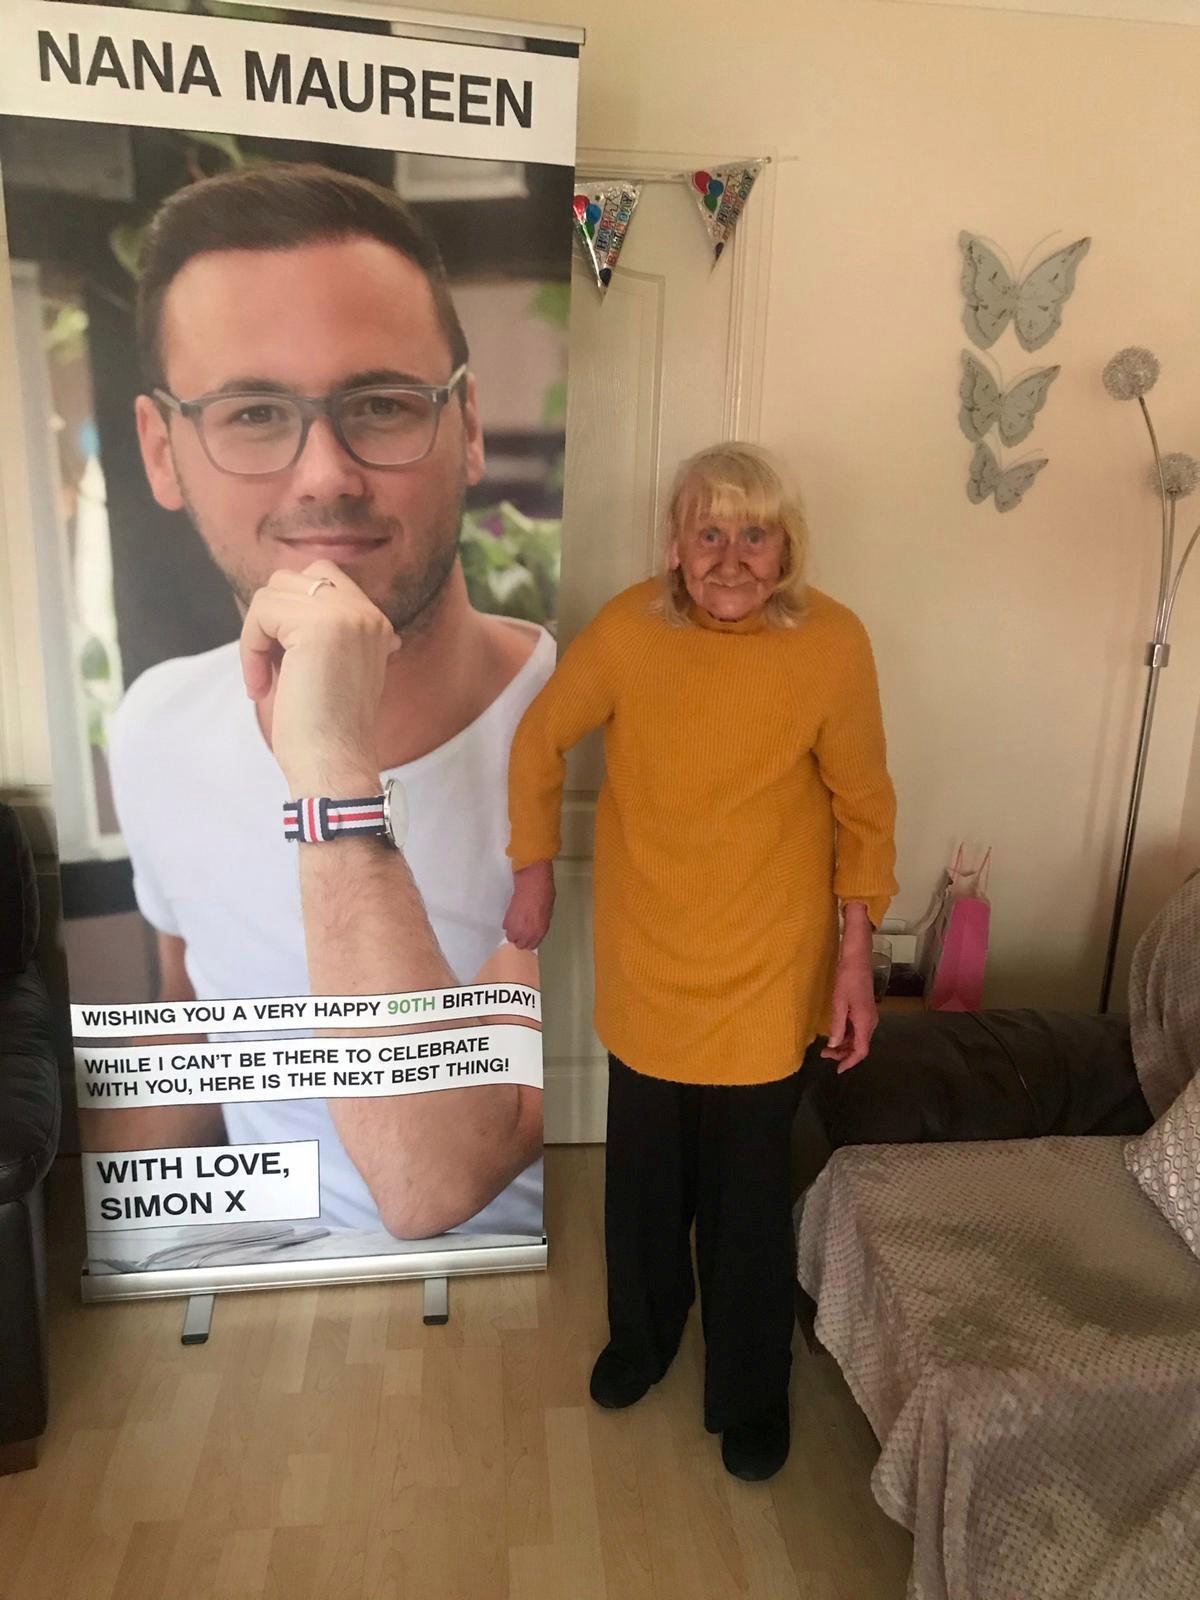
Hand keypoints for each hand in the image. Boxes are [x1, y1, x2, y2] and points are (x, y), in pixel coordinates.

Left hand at [240, 561, 400, 795]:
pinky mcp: (319, 626)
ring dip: (257, 635)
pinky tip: (261, 685)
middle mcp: (367, 614)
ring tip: (264, 679)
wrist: (334, 765)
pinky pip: (261, 612)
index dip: (290, 614)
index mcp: (376, 624)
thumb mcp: (329, 668)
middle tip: (272, 666)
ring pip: (273, 591)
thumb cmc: (324, 731)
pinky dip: (250, 648)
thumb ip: (317, 632)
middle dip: (271, 618)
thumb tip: (276, 606)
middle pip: (296, 577)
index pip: (323, 580)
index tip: (287, 663)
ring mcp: (347, 616)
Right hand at [503, 860, 554, 949]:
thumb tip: (536, 928)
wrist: (532, 883)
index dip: (530, 940)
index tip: (529, 936)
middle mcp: (527, 933)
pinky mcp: (507, 919)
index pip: (532, 946)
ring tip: (516, 923)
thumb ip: (541, 924)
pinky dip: (509, 924)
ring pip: (511, 937)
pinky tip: (513, 916)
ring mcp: (515, 927)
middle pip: (520, 945)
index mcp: (540, 932)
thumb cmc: (544, 894)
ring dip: (513, 932)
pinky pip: (506, 927)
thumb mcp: (548, 913)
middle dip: (521, 938)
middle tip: (522, 929)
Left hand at [820, 901, 876, 1072]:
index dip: (850, 1062)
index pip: (861, 1050)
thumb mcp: (839, 1003)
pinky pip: (858, 1028)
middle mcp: (871, 1021)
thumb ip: (837, 1026)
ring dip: (844, 1044)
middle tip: (824, 1054)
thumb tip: (833, 1046)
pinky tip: (835, 1033)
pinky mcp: (865, 1009)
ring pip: (859, 1037)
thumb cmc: (847, 979)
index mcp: (865, 1022)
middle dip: (843, 1053)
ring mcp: (869, 1015)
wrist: (857, 959)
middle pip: (860, 1046)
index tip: (837, 1070)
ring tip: (827, 1046)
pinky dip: (847, 1034)